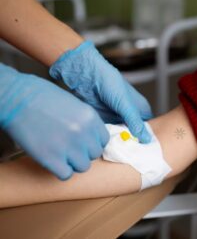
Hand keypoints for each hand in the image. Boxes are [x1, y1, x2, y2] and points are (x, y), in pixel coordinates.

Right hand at [0, 63, 108, 179]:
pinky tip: (52, 161)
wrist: (16, 98)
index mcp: (91, 118)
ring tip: (60, 154)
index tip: (83, 142)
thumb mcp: (74, 104)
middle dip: (83, 152)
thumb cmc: (42, 97)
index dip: (93, 142)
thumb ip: (86, 122)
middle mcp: (84, 133)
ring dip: (73, 163)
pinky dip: (60, 171)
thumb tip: (92, 138)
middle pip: (94, 154)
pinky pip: (66, 175)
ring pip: (83, 167)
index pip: (104, 140)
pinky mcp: (51, 158)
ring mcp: (68, 146)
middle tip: (69, 147)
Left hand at [49, 41, 151, 142]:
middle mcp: (129, 114)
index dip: (146, 139)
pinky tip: (107, 146)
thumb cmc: (109, 82)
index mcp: (140, 108)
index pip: (148, 128)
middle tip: (130, 155)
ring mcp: (116, 118)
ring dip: (119, 142)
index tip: (143, 151)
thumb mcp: (125, 104)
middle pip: (134, 134)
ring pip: (120, 135)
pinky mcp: (104, 120)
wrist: (85, 75)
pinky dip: (108, 139)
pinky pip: (108, 133)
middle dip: (131, 143)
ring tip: (118, 152)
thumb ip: (135, 122)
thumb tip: (146, 139)